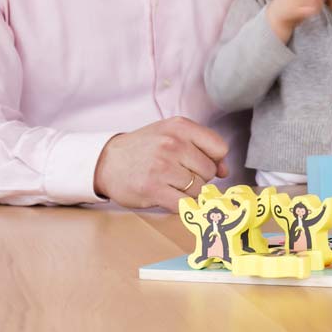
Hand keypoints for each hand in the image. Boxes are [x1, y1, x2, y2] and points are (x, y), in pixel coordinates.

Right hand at [92, 116, 229, 210]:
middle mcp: (172, 144)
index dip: (214, 160)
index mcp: (180, 127)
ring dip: (189, 192)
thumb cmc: (145, 148)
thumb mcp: (172, 135)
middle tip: (180, 175)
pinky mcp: (153, 189)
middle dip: (199, 177)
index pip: (219, 148)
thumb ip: (202, 148)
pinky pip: (184, 204)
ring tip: (172, 184)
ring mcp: (162, 167)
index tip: (200, 163)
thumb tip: (225, 171)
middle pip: (209, 171)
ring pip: (198, 189)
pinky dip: (182, 205)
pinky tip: (170, 196)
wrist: (107, 162)